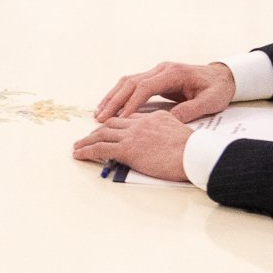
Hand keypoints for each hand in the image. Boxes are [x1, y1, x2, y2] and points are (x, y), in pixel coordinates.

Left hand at [72, 110, 195, 181]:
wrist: (194, 154)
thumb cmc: (194, 149)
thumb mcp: (181, 131)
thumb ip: (169, 129)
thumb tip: (165, 137)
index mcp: (153, 118)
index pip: (129, 117)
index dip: (116, 123)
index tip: (108, 129)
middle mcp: (139, 123)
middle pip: (112, 123)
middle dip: (97, 130)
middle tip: (87, 137)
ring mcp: (132, 135)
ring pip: (101, 134)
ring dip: (86, 141)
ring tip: (77, 147)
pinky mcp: (127, 150)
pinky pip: (100, 149)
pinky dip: (86, 151)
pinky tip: (79, 155)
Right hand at [94, 60, 235, 121]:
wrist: (222, 77)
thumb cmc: (217, 89)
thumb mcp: (210, 102)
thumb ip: (191, 110)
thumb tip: (170, 119)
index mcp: (173, 73)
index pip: (145, 87)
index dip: (131, 103)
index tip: (121, 118)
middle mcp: (161, 69)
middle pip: (130, 82)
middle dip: (114, 100)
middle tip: (101, 118)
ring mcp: (157, 72)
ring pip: (127, 82)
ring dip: (112, 97)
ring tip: (99, 113)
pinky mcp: (155, 78)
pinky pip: (132, 85)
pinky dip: (119, 95)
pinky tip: (111, 107)